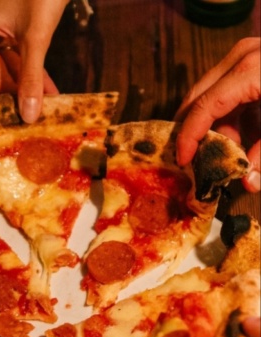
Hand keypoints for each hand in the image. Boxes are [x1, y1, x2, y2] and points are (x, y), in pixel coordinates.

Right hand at [0, 0, 66, 122]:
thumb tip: (29, 114)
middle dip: (12, 97)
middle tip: (28, 118)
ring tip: (44, 109)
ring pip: (6, 72)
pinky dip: (32, 75)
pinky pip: (19, 61)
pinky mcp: (11, 33)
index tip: (5, 117)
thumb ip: (31, 78)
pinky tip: (47, 92)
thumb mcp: (35, 37)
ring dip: (25, 89)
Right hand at [175, 37, 260, 192]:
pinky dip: (229, 113)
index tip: (183, 161)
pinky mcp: (252, 58)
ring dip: (214, 124)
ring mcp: (245, 54)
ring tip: (224, 151)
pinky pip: (227, 89)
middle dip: (194, 130)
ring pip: (210, 93)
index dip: (190, 137)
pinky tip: (238, 135)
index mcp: (248, 71)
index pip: (203, 107)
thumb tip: (250, 183)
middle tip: (191, 158)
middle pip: (198, 97)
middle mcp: (240, 58)